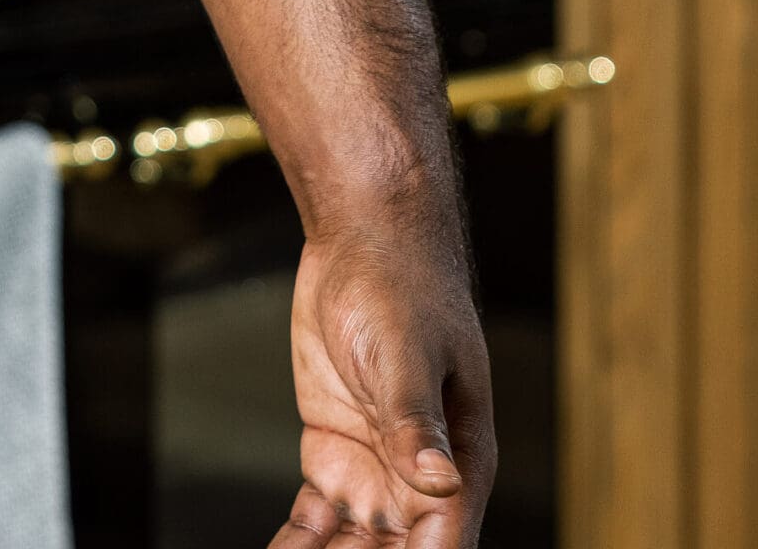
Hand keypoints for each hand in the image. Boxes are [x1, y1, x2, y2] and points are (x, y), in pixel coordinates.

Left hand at [272, 226, 494, 544]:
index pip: (440, 546)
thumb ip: (417, 422)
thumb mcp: (405, 353)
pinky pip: (316, 518)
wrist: (363, 240)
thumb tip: (440, 483)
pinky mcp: (333, 451)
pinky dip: (298, 543)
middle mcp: (418, 478)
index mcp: (459, 462)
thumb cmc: (403, 285)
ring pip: (353, 546)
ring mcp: (373, 468)